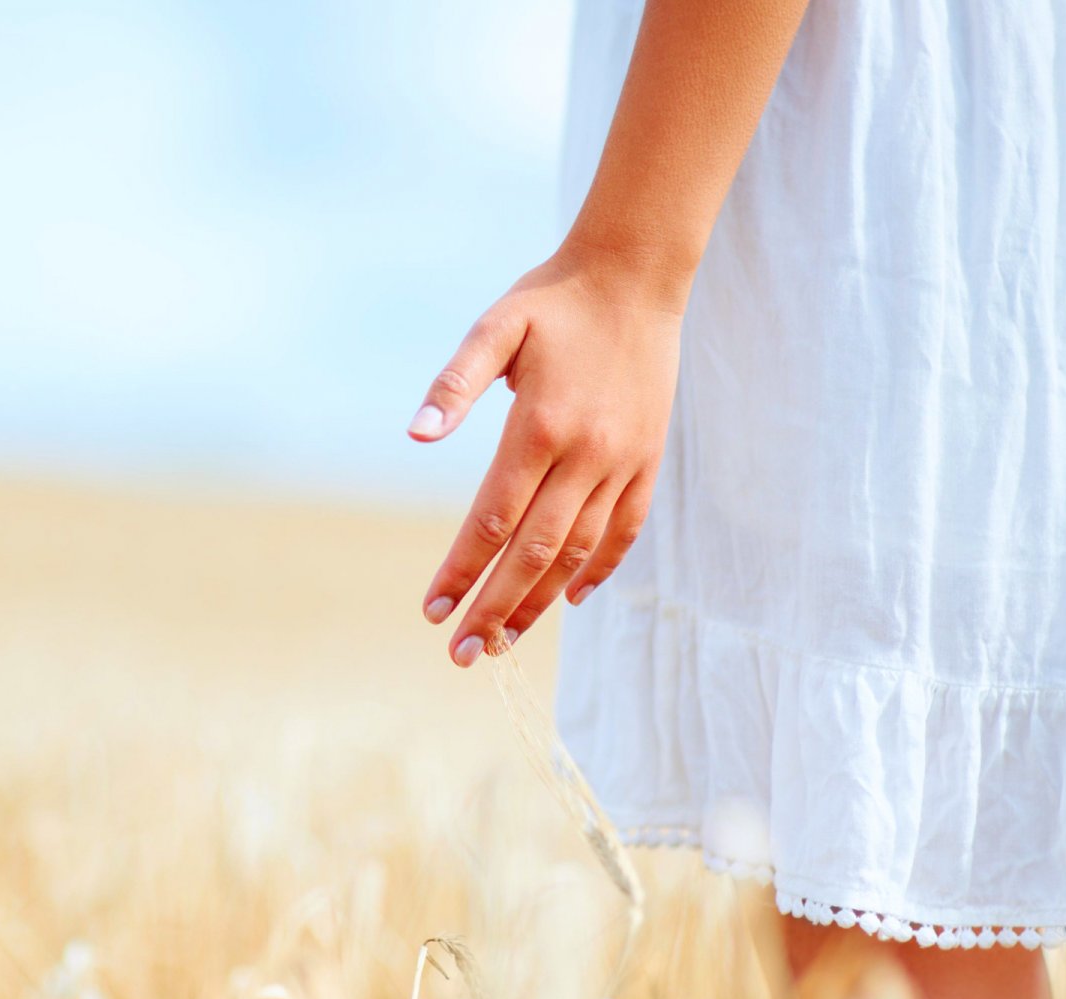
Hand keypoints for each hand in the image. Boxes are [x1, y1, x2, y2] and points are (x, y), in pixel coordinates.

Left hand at [410, 248, 680, 666]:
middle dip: (494, 608)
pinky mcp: (650, 461)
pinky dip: (600, 569)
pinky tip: (570, 599)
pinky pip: (626, 530)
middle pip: (535, 553)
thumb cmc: (553, 300)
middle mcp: (587, 454)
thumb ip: (455, 384)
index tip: (432, 610)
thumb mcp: (494, 328)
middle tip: (461, 655)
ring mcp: (624, 462)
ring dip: (540, 603)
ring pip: (581, 552)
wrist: (636, 275)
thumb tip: (415, 435)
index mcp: (540, 427)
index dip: (462, 570)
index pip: (492, 520)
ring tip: (504, 641)